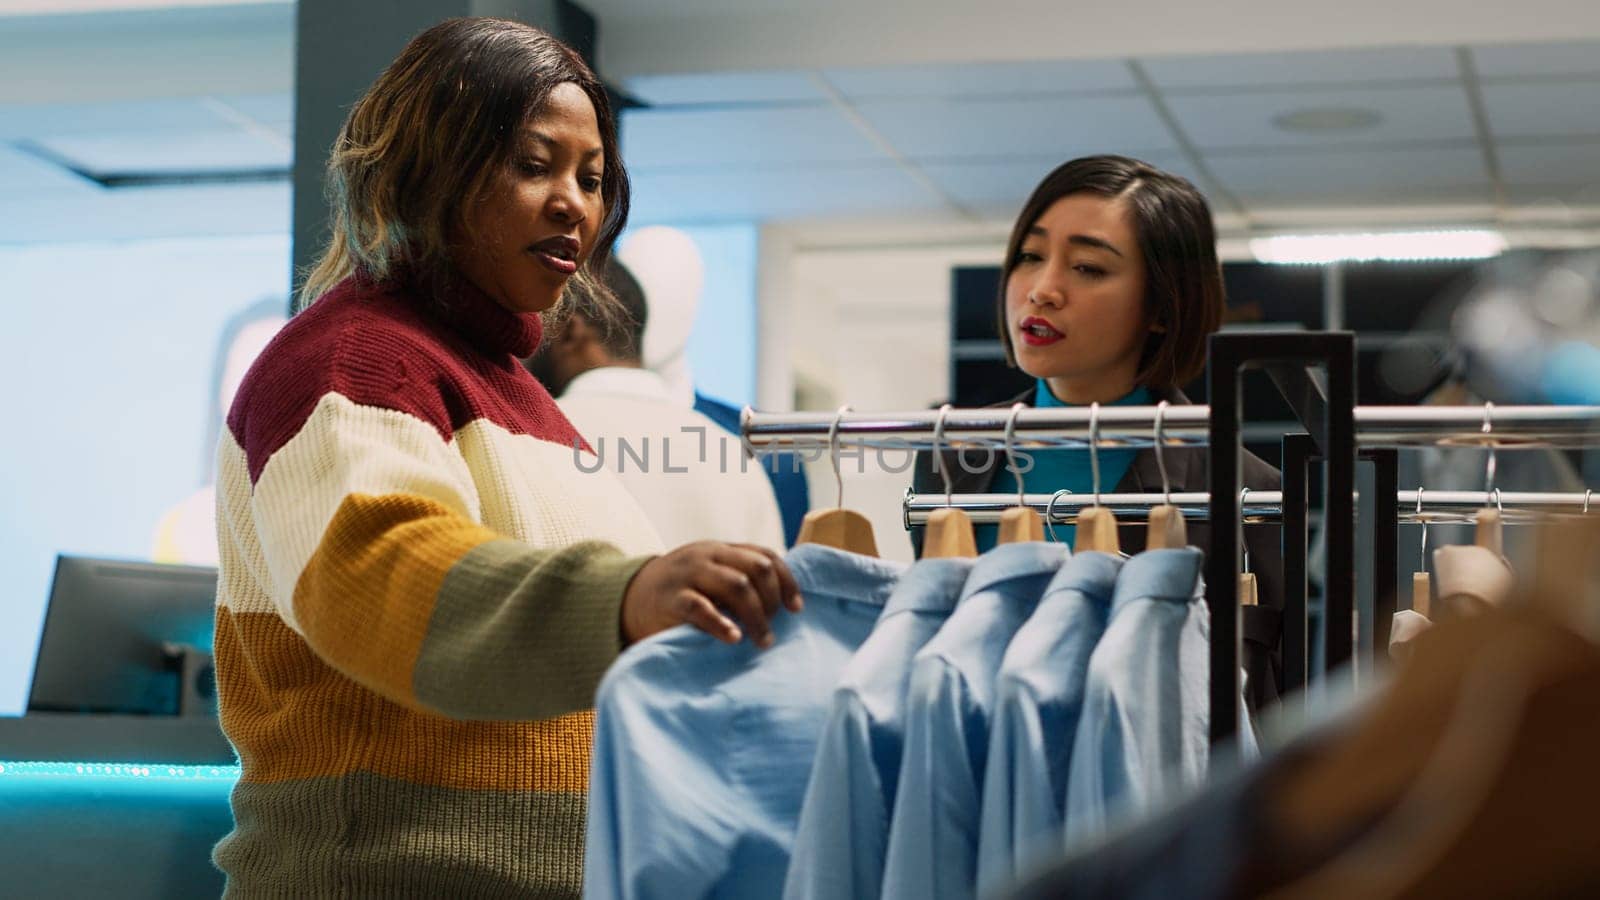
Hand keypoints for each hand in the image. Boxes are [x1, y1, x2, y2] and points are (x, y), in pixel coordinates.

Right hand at [622, 542, 802, 647]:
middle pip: (757, 569)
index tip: (796, 609)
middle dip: (772, 599)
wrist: (629, 596)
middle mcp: (708, 556)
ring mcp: (689, 574)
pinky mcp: (671, 598)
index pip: (766, 556)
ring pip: (736, 586)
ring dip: (756, 616)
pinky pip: (700, 607)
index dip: (787, 581)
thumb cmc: (681, 591)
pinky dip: (721, 623)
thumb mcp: (710, 576)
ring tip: (762, 641)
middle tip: (773, 628)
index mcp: (722, 550)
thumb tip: (783, 605)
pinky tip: (734, 638)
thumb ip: (738, 580)